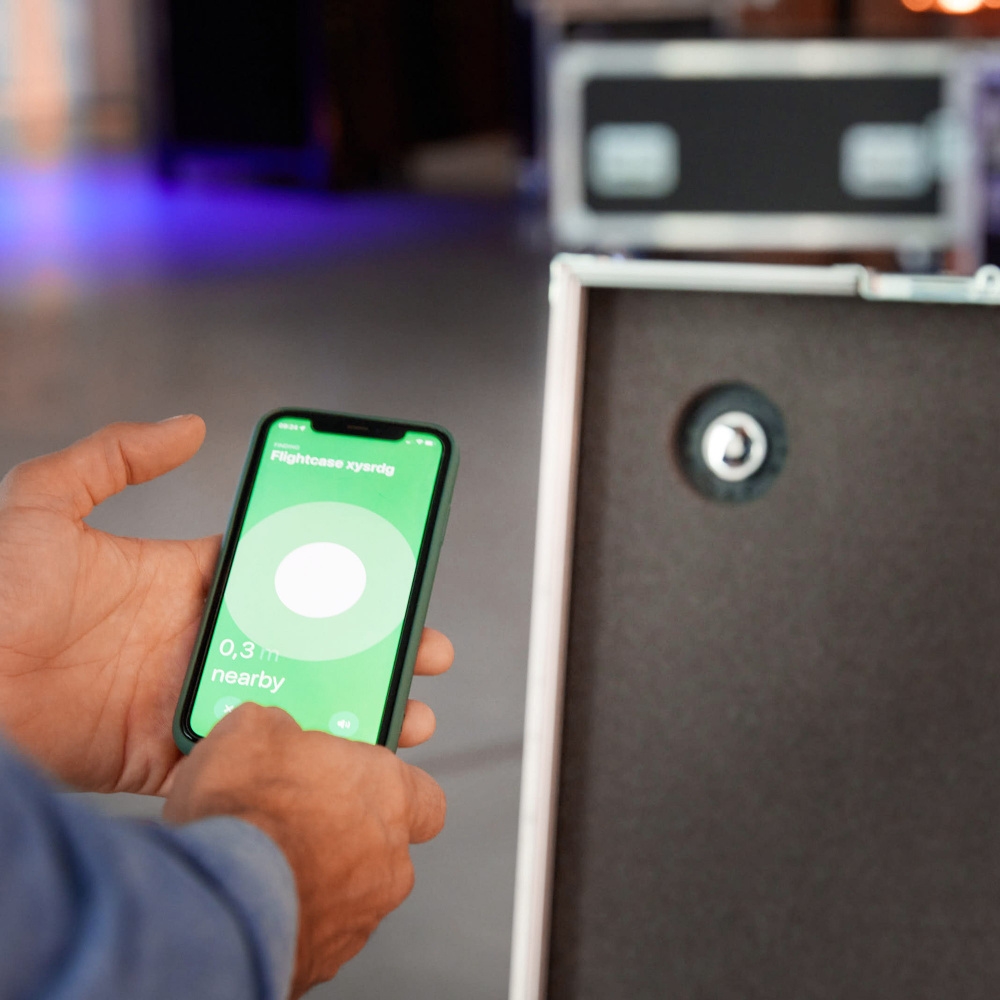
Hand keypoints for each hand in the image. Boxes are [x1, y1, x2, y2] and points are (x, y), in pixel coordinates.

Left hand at [0, 418, 453, 794]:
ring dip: (347, 708)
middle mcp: (194, 638)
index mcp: (181, 580)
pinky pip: (243, 757)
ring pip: (288, 701)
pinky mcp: (166, 754)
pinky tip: (341, 759)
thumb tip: (187, 424)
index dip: (337, 576)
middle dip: (366, 646)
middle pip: (303, 641)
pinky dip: (294, 760)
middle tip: (421, 648)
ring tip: (405, 712)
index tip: (387, 575)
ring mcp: (185, 696)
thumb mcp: (45, 503)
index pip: (279, 574)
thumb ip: (114, 455)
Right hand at [164, 703, 445, 996]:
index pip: (422, 792)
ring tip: (271, 856)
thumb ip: (282, 727)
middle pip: (387, 841)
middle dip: (352, 829)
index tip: (356, 777)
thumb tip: (273, 729)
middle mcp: (389, 853)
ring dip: (323, 872)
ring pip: (355, 886)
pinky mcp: (329, 954)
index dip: (392, 786)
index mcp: (387, 790)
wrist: (214, 899)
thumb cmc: (244, 810)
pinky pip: (320, 923)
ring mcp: (364, 910)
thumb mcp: (253, 729)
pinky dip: (297, 909)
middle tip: (306, 815)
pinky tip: (260, 892)